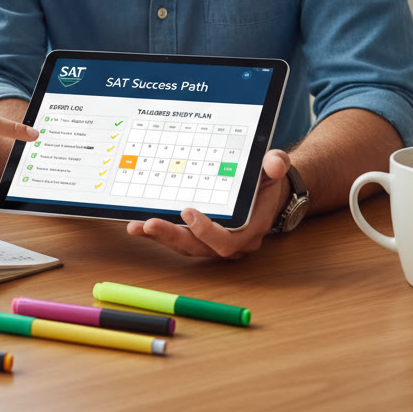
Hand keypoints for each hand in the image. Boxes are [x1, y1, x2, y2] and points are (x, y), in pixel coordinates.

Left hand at [126, 149, 291, 258]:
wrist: (267, 190)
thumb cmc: (267, 179)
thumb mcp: (274, 167)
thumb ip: (276, 164)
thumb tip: (275, 163)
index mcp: (251, 228)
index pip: (227, 242)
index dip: (206, 232)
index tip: (187, 212)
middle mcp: (232, 241)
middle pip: (200, 248)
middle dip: (172, 236)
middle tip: (149, 223)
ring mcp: (214, 241)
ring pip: (186, 246)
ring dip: (160, 237)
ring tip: (136, 226)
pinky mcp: (200, 237)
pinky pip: (179, 239)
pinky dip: (159, 233)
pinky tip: (138, 225)